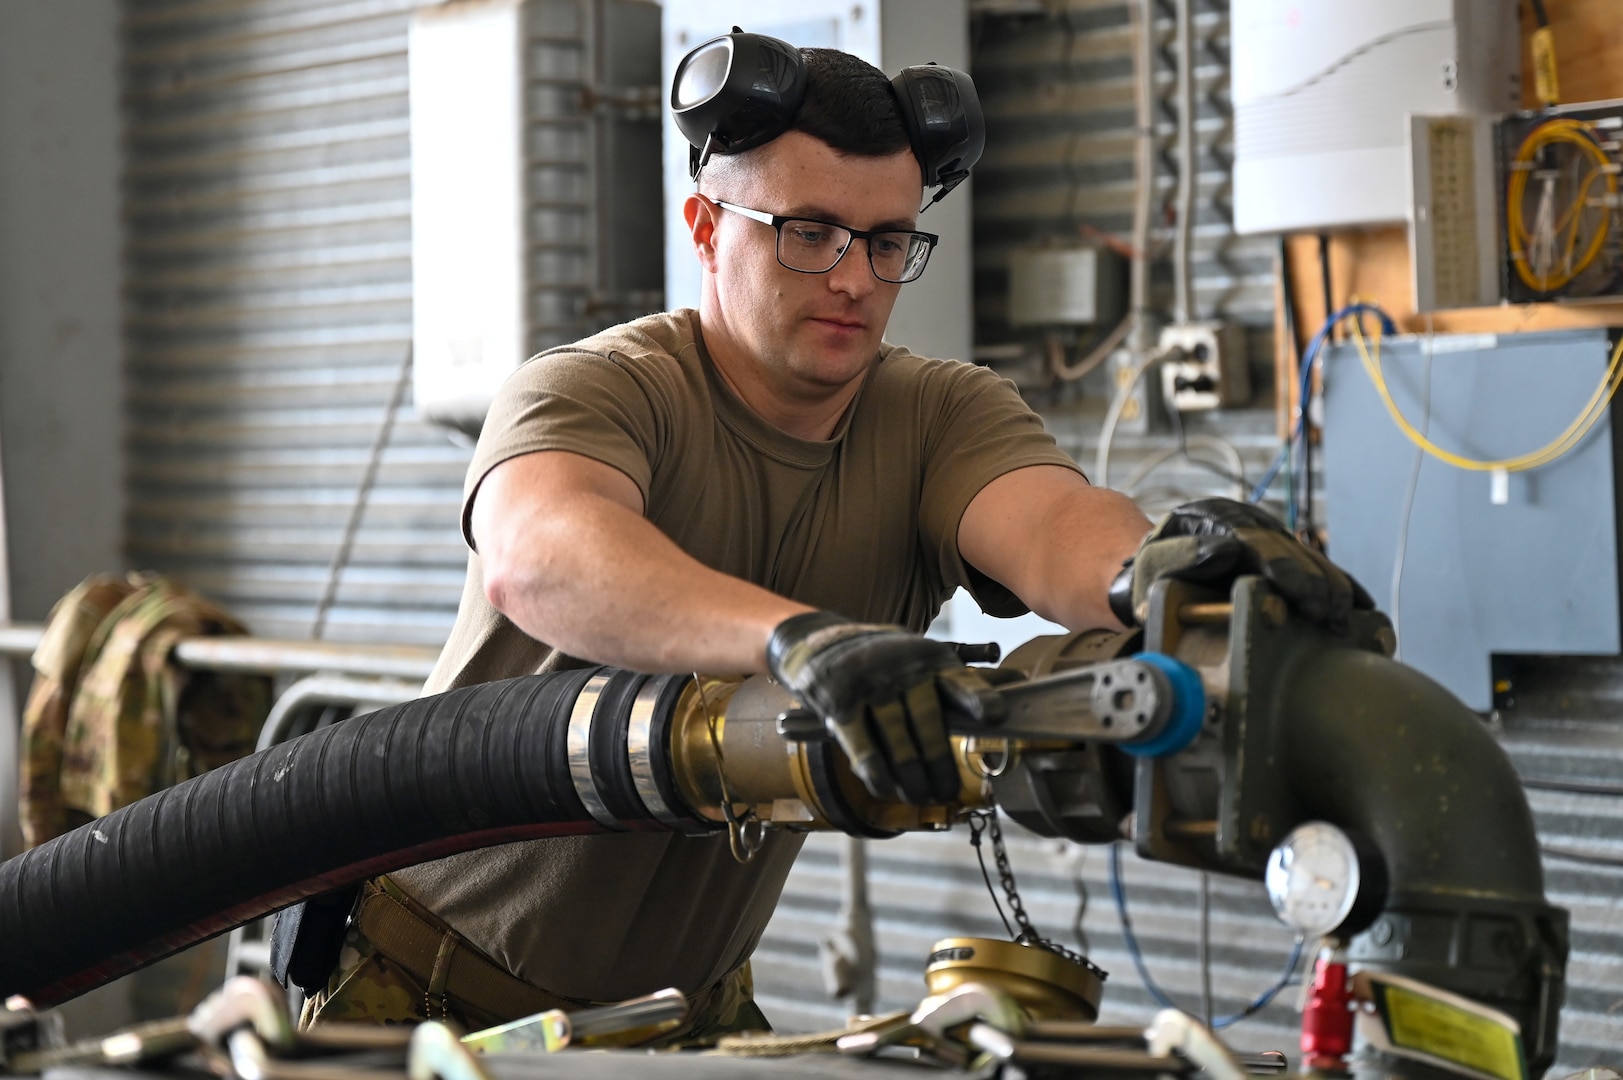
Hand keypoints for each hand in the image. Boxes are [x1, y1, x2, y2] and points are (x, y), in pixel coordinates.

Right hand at [766, 612, 989, 803]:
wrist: (817, 640)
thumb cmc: (881, 661)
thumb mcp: (917, 658)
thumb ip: (954, 682)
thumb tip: (1005, 703)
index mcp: (931, 659)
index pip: (961, 681)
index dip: (978, 699)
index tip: (994, 717)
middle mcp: (903, 669)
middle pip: (929, 724)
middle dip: (941, 765)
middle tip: (947, 792)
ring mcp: (870, 684)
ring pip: (899, 743)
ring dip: (912, 779)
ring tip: (920, 797)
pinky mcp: (840, 702)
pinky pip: (864, 748)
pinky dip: (878, 775)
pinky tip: (887, 789)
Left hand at [1108, 498, 1373, 633]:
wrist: (1153, 572)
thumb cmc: (1149, 574)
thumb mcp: (1151, 565)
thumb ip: (1181, 557)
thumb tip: (1224, 550)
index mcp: (1213, 516)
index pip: (1255, 540)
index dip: (1283, 568)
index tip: (1301, 594)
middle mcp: (1246, 522)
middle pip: (1289, 550)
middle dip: (1314, 584)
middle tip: (1330, 615)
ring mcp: (1267, 538)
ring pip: (1308, 559)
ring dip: (1331, 590)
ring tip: (1345, 621)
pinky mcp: (1281, 557)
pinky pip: (1315, 570)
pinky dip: (1338, 587)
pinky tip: (1361, 606)